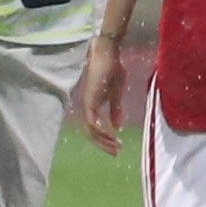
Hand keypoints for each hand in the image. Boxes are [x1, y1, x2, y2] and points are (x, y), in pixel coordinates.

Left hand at [73, 37, 132, 153]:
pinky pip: (91, 122)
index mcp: (93, 105)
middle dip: (104, 144)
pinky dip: (100, 131)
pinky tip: (110, 136)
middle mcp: (87, 107)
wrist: (108, 54)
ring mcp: (87, 104)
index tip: (118, 146)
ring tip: (116, 146)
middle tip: (117, 152)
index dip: (105, 139)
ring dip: (104, 140)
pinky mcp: (89, 100)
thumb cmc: (112, 69)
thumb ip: (115, 110)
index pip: (95, 128)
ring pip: (91, 130)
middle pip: (92, 133)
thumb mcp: (116, 94)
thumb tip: (117, 126)